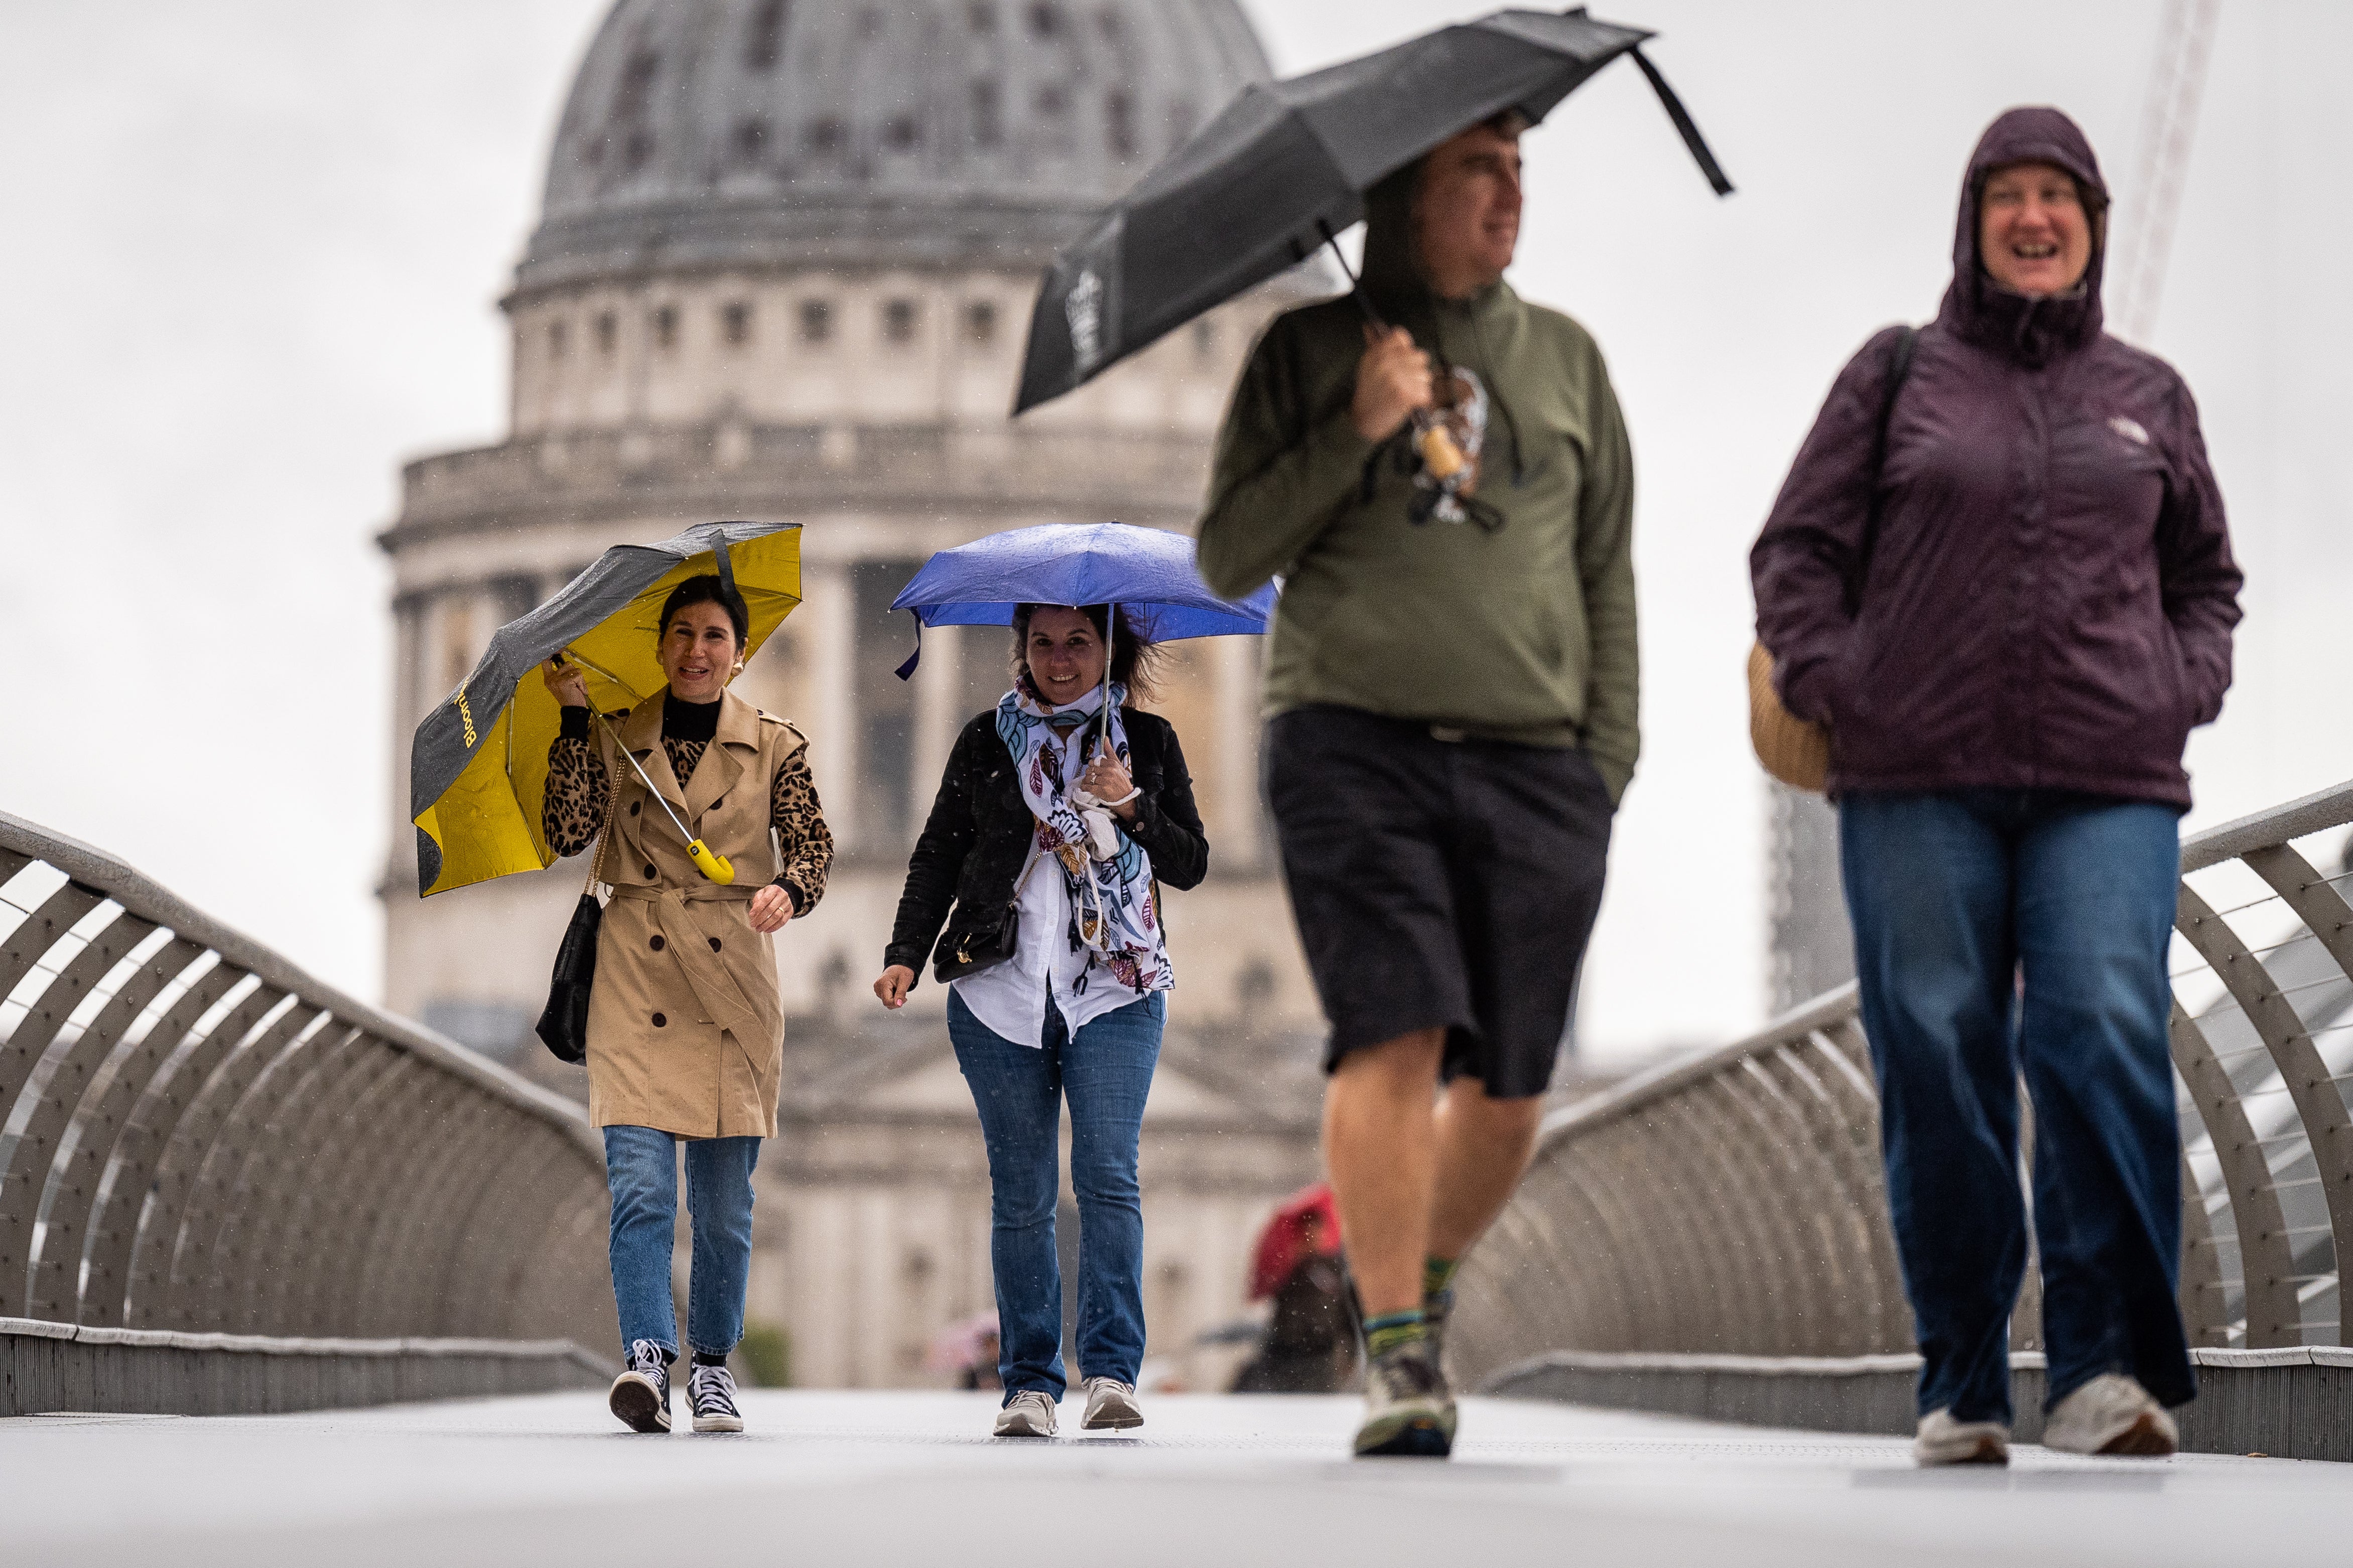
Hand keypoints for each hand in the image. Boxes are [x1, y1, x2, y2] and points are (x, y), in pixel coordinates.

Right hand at [540, 656, 588, 708]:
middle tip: (573, 685)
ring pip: (574, 669)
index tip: (558, 649)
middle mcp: (551, 679)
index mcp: (548, 678)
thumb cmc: (570, 698)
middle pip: (566, 664)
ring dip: (579, 679)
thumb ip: (561, 674)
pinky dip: (582, 683)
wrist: (573, 710)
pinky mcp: (565, 681)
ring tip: (576, 688)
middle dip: (574, 673)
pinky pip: (579, 675)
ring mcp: (557, 680)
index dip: (552, 653)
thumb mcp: (561, 685)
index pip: (545, 661)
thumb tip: (566, 663)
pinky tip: (579, 690)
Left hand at [749, 883, 793, 933]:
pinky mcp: (790, 912)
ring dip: (767, 924)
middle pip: (771, 909)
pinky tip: (767, 929)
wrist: (783, 894)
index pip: (765, 899)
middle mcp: (782, 896)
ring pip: (777, 916)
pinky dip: (774, 927)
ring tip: (759, 928)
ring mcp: (787, 904)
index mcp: (774, 889)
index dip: (757, 908)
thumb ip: (757, 899)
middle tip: (753, 924)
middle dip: (760, 918)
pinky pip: (783, 921)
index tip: (751, 915)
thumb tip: (754, 910)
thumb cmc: (771, 894)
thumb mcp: (762, 892)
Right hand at [873, 965, 915, 1009]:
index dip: (897, 1003)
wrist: (899, 965)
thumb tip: (898, 1004)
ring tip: (898, 989)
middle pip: (886, 1003)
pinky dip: (892, 997)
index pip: (887, 1001)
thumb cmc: (902, 970)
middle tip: (903, 994)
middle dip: (896, 1001)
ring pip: (886, 1002)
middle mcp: (878, 987)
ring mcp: (877, 989)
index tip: (905, 999)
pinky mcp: (878, 990)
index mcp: (883, 983)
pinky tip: (895, 990)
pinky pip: (886, 999)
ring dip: (895, 999)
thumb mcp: (905, 981)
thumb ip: (901, 994)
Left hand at [1081, 746, 1137, 820]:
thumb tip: (1105, 738)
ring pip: (1088, 778)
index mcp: (1112, 764)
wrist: (1127, 799)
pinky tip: (1089, 789)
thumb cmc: (1122, 782)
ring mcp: (1105, 780)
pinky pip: (1087, 787)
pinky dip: (1085, 788)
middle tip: (1095, 779)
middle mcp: (1109, 771)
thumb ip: (1110, 752)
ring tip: (1092, 784)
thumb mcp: (1118, 765)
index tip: (1097, 771)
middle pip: (1090, 769)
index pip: (1095, 761)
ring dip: (1087, 782)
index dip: (1094, 767)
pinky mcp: (1101, 790)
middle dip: (1090, 774)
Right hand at [1350, 324, 1432, 442]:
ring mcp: (1397, 379)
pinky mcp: (1406, 394)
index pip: (1400, 336)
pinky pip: (1426, 392)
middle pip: (1419, 356)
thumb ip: (1374, 345)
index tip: (1400, 361)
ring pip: (1425, 375)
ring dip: (1418, 385)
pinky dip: (1419, 400)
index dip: (1404, 349)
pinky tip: (1407, 402)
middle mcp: (1386, 363)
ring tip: (1403, 392)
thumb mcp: (1367, 366)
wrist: (1364, 420)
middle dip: (1415, 369)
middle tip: (1402, 382)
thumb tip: (1370, 326)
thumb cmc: (1369, 393)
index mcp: (1377, 353)